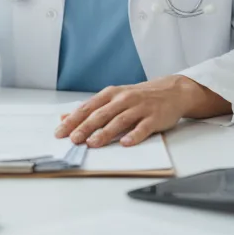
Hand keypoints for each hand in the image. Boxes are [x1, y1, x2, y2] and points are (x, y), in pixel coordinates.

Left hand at [54, 75, 229, 147]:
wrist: (173, 91)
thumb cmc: (140, 96)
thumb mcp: (114, 98)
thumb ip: (91, 108)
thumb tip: (65, 117)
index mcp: (112, 94)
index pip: (88, 108)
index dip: (73, 120)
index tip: (60, 132)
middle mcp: (124, 99)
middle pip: (102, 114)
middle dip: (86, 127)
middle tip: (74, 139)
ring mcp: (140, 108)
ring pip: (120, 120)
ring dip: (106, 133)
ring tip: (93, 143)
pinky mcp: (155, 117)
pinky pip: (143, 127)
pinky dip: (134, 135)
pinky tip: (126, 143)